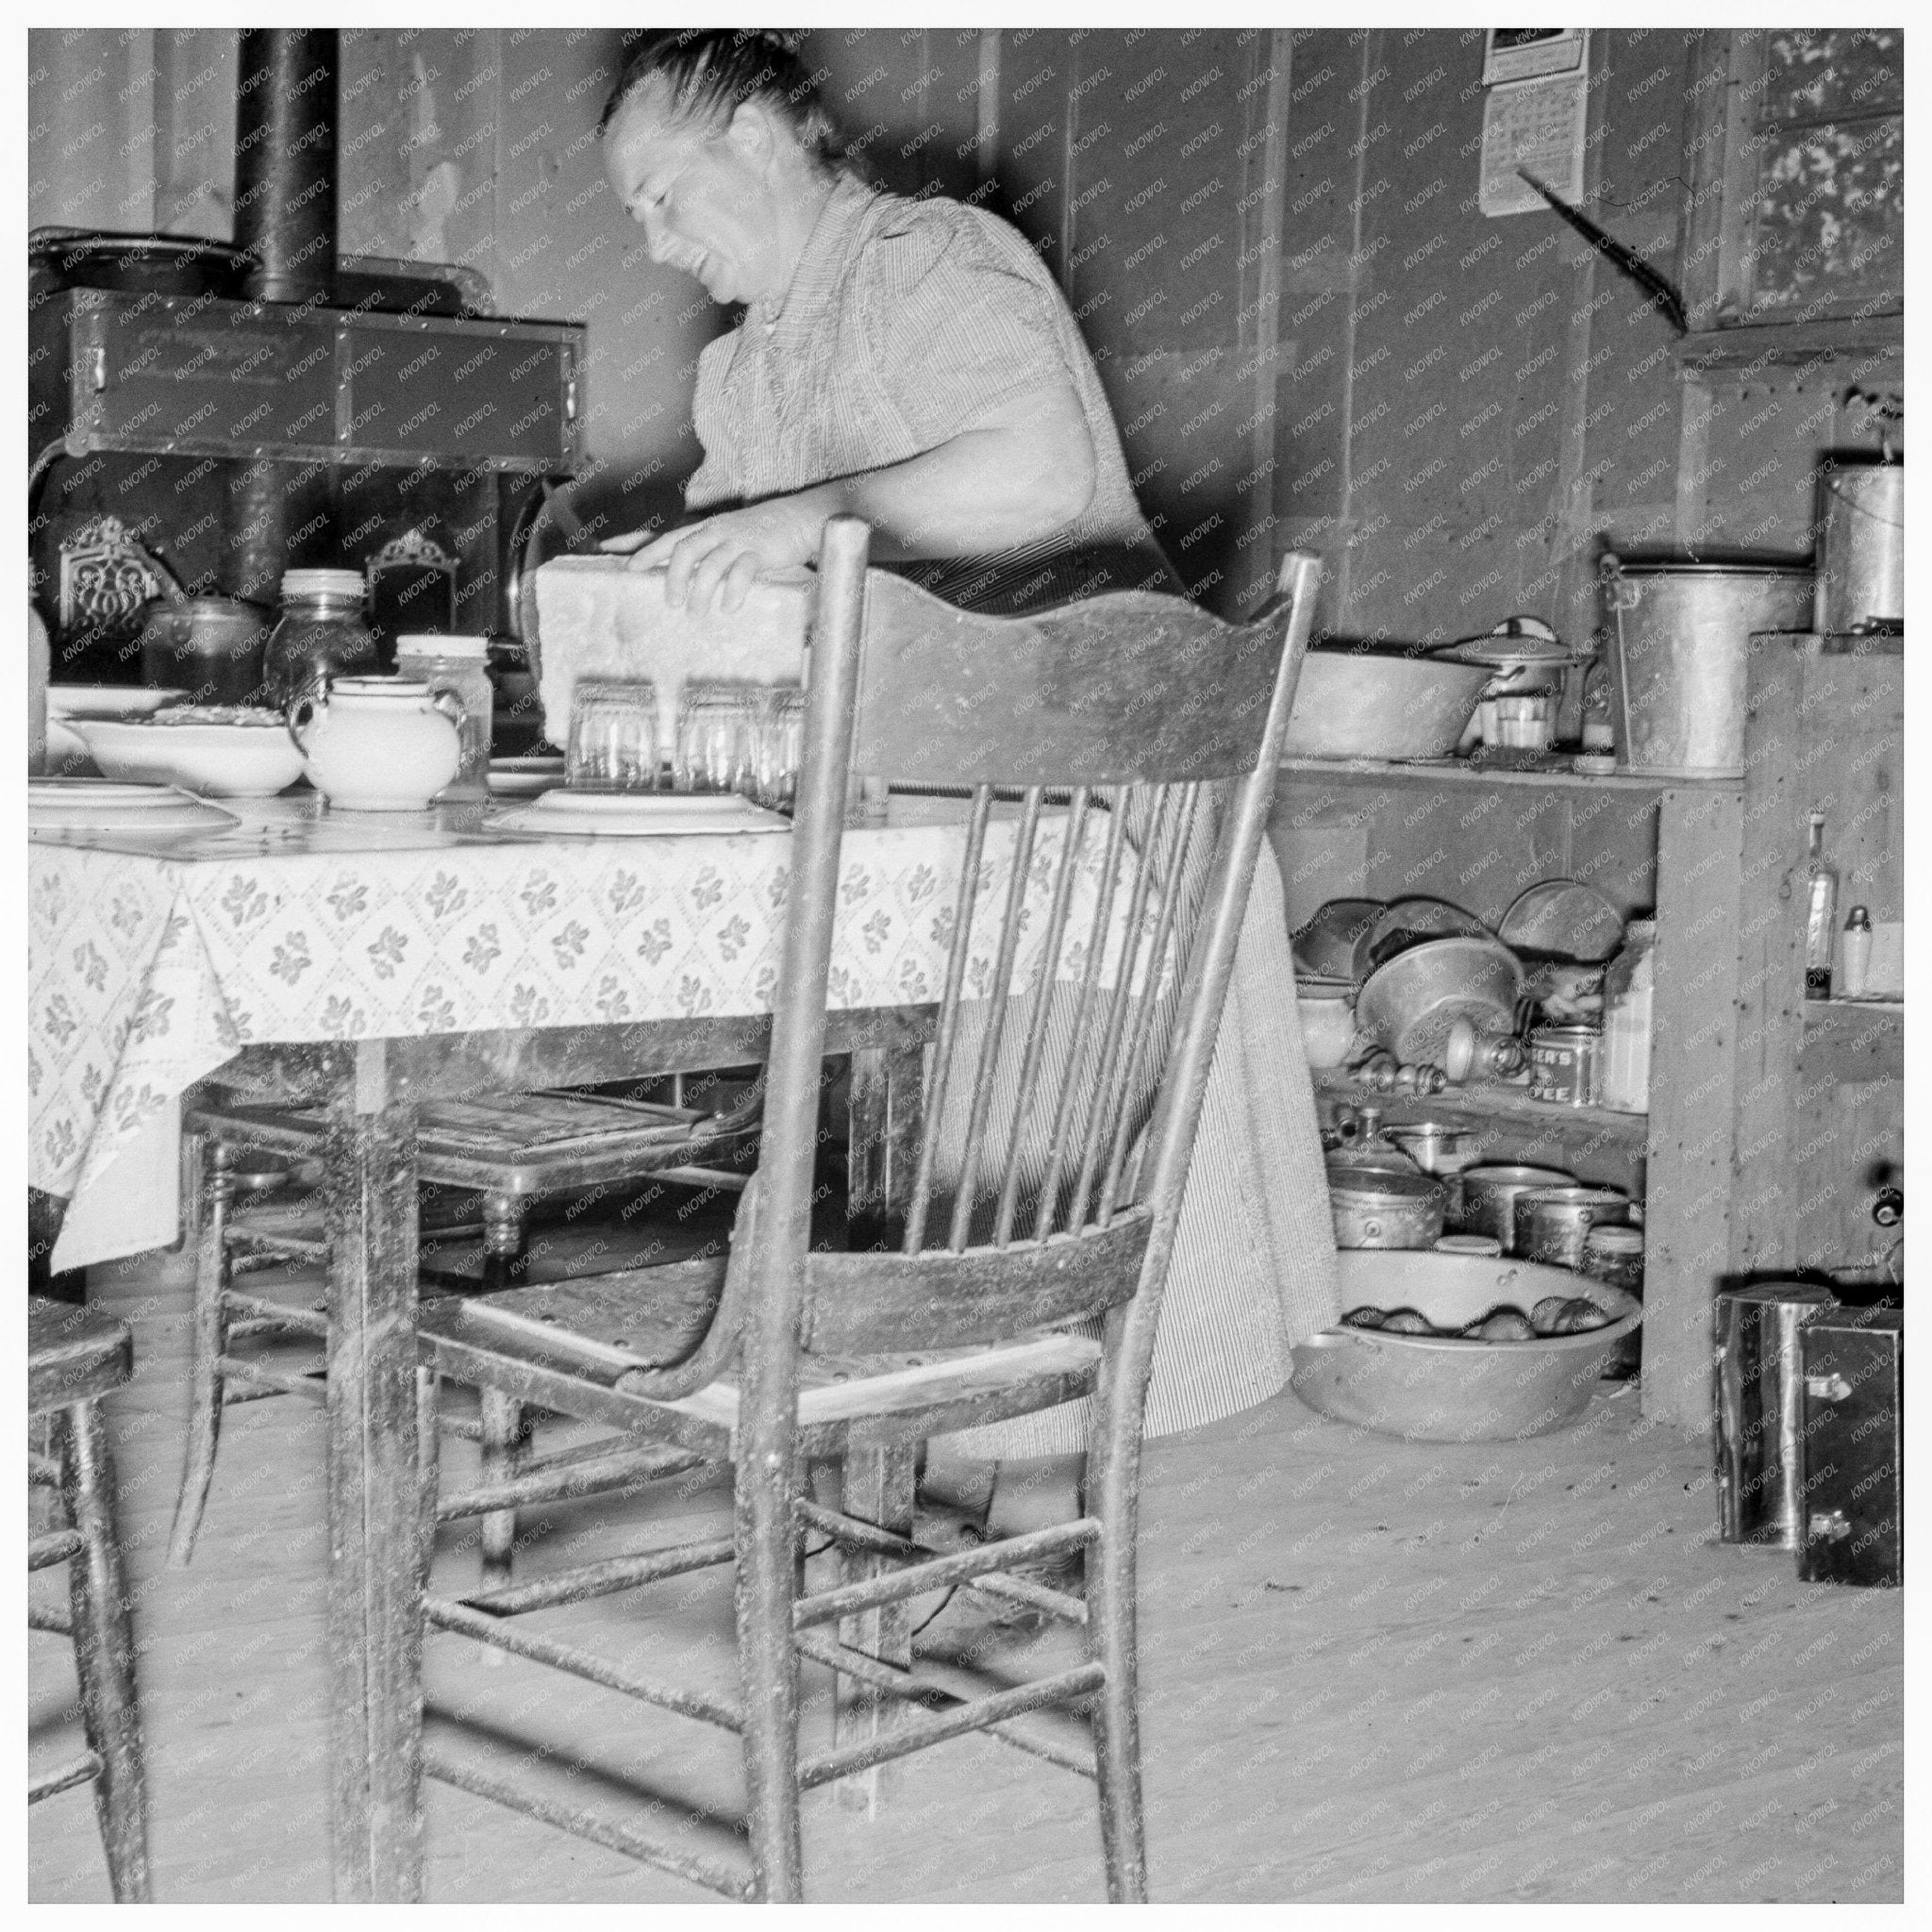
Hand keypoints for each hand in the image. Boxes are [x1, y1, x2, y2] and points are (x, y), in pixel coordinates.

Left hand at [598, 499, 822, 614]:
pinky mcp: (759, 552)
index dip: (643, 549)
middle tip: (670, 603)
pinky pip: (742, 572)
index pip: (667, 538)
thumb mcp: (728, 541)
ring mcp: (737, 541)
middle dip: (672, 576)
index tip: (619, 562)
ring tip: (695, 614)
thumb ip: (706, 556)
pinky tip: (729, 608)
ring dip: (700, 591)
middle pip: (684, 550)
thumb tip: (681, 580)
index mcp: (705, 530)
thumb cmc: (760, 536)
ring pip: (710, 564)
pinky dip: (734, 592)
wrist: (799, 520)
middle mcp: (716, 532)